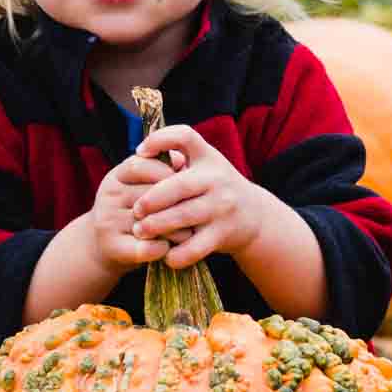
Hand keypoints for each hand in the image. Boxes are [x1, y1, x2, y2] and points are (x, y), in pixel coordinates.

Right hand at [86, 141, 188, 272]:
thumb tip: (183, 160)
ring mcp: (108, 221)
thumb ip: (163, 170)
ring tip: (189, 233)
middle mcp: (109, 196)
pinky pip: (145, 247)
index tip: (185, 185)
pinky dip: (162, 249)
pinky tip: (170, 249)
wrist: (105, 246)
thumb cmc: (138, 211)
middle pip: (150, 195)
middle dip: (177, 204)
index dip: (167, 175)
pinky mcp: (111, 247)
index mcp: (118, 176)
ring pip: (151, 222)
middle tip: (196, 212)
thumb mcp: (144, 186)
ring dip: (175, 230)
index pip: (141, 166)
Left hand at [130, 124, 269, 268]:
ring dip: (156, 226)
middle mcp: (217, 180)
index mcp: (208, 158)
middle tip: (135, 210)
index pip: (185, 136)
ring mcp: (222, 207)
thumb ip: (178, 157)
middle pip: (177, 186)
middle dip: (151, 199)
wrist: (255, 216)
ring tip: (140, 231)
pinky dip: (177, 254)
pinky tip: (165, 255)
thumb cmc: (217, 188)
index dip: (158, 140)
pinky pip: (195, 247)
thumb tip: (140, 156)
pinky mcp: (224, 234)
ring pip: (182, 217)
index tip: (139, 153)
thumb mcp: (206, 165)